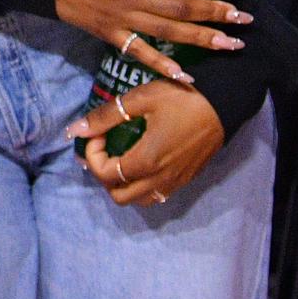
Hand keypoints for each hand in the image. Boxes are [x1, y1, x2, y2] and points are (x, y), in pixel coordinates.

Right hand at [52, 0, 249, 84]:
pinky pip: (138, 53)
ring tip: (230, 45)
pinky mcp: (107, 33)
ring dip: (200, 40)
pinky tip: (186, 77)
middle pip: (180, 9)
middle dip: (215, 14)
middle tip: (244, 19)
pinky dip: (162, 66)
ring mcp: (118, 19)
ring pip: (166, 34)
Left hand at [70, 80, 228, 204]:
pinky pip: (157, 195)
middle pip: (118, 196)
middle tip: (106, 149)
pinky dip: (141, 186)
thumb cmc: (181, 98)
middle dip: (104, 175)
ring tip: (121, 157)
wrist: (224, 104)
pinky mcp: (186, 180)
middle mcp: (160, 179)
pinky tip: (142, 161)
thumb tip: (73, 130)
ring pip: (139, 200)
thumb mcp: (140, 99)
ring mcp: (175, 182)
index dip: (92, 155)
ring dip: (123, 185)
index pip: (105, 174)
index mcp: (146, 161)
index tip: (98, 134)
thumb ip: (105, 116)